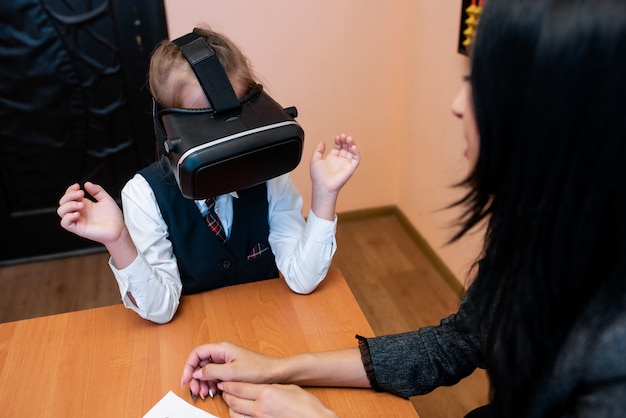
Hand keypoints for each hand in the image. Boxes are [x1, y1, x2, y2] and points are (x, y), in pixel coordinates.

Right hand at [58, 182, 124, 244]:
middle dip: (69, 195)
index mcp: (84, 204)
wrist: (118, 230)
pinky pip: (65, 223)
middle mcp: (79, 212)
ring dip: (69, 205)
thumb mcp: (106, 199)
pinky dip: (68, 217)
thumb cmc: (113, 217)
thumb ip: (97, 190)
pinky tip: (77, 214)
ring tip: (81, 204)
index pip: (69, 196)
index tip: (77, 186)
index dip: (70, 190)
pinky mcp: (78, 228)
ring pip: (61, 211)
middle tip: (80, 194)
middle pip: (63, 202)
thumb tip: (87, 184)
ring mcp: (78, 220)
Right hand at [181, 341, 280, 400]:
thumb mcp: (232, 372)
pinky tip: (212, 392)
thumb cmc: (258, 369)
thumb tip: (197, 373)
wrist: (274, 373)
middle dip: (195, 377)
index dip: (189, 366)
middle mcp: (222, 352)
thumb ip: (212, 371)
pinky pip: (214, 375)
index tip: (186, 379)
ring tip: (204, 393)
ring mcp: (226, 360)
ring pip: (206, 370)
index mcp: (222, 348)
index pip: (197, 353)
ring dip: (202, 382)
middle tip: (195, 390)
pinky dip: (210, 383)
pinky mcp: (230, 368)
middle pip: (200, 362)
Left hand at [219, 381, 337, 417]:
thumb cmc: (307, 406)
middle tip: (226, 391)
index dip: (229, 384)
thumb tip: (261, 387)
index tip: (225, 382)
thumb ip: (272, 388)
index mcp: (266, 393)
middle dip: (227, 395)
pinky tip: (240, 415)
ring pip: (234, 415)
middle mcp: (260, 408)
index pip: (239, 387)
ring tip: (232, 402)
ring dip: (230, 408)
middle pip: (233, 401)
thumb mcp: (288, 389)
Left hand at [310, 133, 359, 194]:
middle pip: (345, 148)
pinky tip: (352, 146)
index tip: (337, 137)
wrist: (322, 185)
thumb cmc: (318, 176)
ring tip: (348, 138)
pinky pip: (356, 159)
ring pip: (351, 152)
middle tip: (343, 136)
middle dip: (345, 141)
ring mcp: (345, 164)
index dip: (339, 141)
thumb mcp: (315, 160)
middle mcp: (339, 161)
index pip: (338, 147)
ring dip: (351, 144)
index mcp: (332, 159)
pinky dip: (356, 152)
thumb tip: (322, 142)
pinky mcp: (350, 168)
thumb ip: (318, 150)